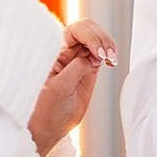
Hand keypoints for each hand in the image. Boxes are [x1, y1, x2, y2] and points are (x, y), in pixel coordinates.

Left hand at [29, 19, 115, 156]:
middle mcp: (64, 50)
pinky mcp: (87, 66)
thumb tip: (93, 56)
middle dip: (101, 38)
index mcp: (53, 51)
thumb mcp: (58, 89)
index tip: (99, 54)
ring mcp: (76, 57)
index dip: (90, 37)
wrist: (47, 128)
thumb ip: (75, 70)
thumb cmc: (44, 109)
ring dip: (107, 44)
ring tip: (112, 59)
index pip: (74, 30)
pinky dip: (109, 52)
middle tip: (108, 57)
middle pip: (87, 28)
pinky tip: (111, 61)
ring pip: (96, 37)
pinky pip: (100, 51)